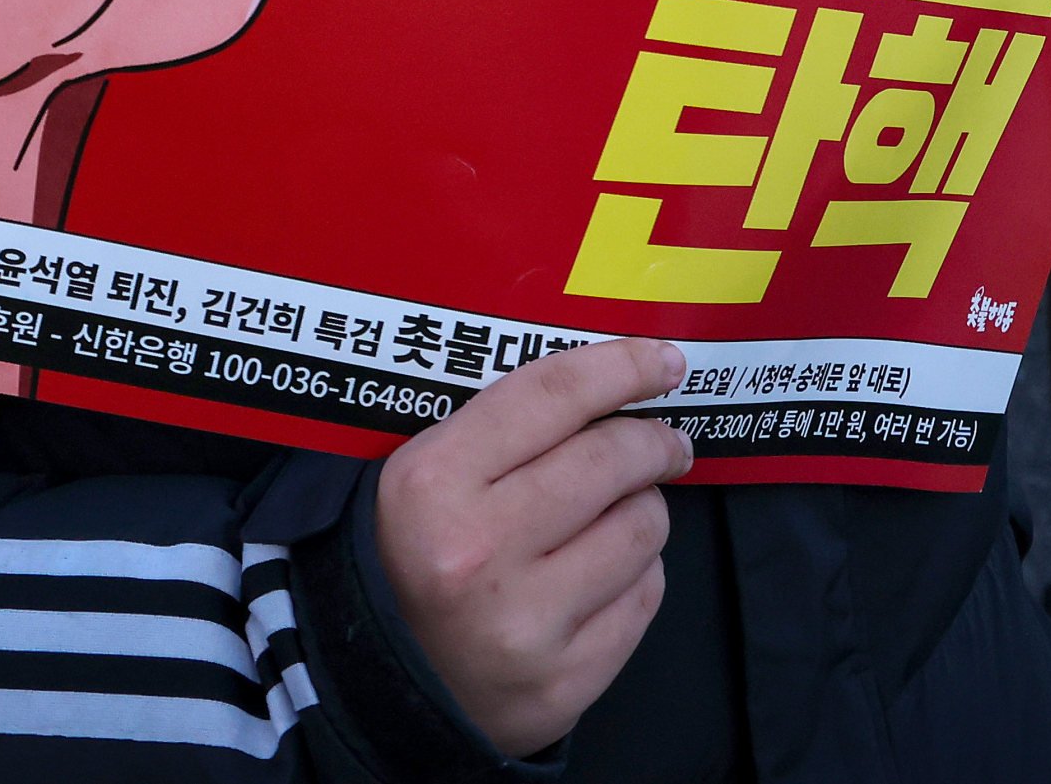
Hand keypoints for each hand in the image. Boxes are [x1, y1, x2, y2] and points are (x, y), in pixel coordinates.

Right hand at [375, 338, 691, 756]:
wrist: (387, 690)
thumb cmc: (415, 559)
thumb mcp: (426, 476)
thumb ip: (506, 429)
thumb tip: (616, 384)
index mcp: (434, 483)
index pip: (551, 395)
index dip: (621, 367)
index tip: (664, 360)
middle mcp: (479, 550)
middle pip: (610, 459)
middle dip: (652, 441)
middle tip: (664, 443)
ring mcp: (525, 622)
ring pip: (641, 528)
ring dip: (643, 511)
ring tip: (619, 516)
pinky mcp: (564, 680)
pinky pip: (644, 597)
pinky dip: (637, 576)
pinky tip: (606, 577)